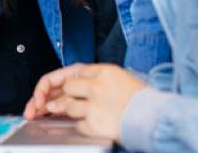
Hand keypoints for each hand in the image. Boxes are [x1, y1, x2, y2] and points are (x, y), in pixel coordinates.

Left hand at [24, 63, 146, 140]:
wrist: (159, 119)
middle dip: (50, 98)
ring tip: (55, 112)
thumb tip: (66, 90)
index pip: (69, 73)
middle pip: (65, 88)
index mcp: (104, 70)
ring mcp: (96, 103)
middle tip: (38, 107)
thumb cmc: (141, 102)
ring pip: (67, 105)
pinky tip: (87, 124)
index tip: (43, 92)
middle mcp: (98, 84)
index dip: (52, 83)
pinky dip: (80, 125)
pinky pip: (78, 123)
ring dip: (59, 110)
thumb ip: (93, 81)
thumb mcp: (118, 80)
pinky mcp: (96, 121)